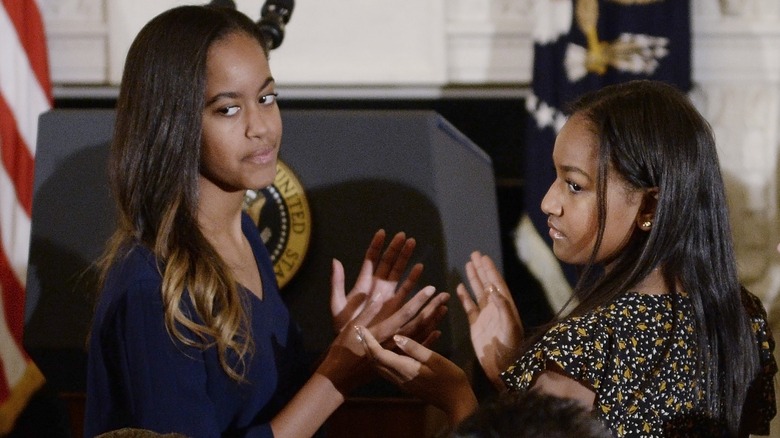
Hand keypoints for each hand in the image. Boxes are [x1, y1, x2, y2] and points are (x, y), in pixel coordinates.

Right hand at [317, 285, 449, 395]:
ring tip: (444, 308)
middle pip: (417, 324)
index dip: (418, 301)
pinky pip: (416, 351)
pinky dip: (428, 340)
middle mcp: (393, 343)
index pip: (404, 314)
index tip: (430, 288)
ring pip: (420, 336)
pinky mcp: (397, 360)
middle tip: (444, 296)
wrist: (341, 376)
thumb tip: (379, 295)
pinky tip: (438, 331)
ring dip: (433, 321)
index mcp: (381, 332)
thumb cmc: (343, 348)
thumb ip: (366, 312)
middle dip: (431, 309)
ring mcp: (397, 353)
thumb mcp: (348, 327)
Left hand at [330, 230, 423, 332]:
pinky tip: (419, 268)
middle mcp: (378, 286)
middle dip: (396, 248)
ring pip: (398, 272)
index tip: (382, 232)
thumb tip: (335, 260)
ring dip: (406, 258)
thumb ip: (337, 283)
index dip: (376, 245)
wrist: (354, 346)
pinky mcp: (396, 306)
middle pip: (388, 262)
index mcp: (363, 283)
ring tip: (413, 243)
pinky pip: (406, 289)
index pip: (371, 259)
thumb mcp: (337, 305)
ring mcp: (388, 295)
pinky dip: (412, 278)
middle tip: (404, 235)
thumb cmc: (344, 326)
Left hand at [357, 326, 477, 425]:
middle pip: (374, 362)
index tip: (361, 328)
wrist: (456, 401)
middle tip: (360, 330)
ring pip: (379, 367)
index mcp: (405, 369)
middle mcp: (399, 377)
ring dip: (372, 353)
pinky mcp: (406, 384)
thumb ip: (414, 348)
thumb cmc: (450, 378)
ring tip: (368, 338)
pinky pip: (387, 371)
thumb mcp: (435, 359)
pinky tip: (385, 350)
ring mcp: (402, 383)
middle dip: (365, 346)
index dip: (368, 341)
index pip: (379, 354)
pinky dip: (381, 359)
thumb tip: (396, 338)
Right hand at [457, 251, 523, 389]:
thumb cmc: (511, 349)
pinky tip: (459, 287)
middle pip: (487, 284)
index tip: (483, 257)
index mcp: (505, 307)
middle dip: (481, 269)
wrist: (503, 369)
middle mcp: (496, 309)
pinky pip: (469, 308)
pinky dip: (465, 297)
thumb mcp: (510, 328)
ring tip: (468, 265)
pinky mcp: (476, 326)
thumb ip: (504, 309)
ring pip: (478, 293)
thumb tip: (494, 290)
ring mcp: (485, 317)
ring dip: (473, 279)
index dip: (490, 270)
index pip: (496, 284)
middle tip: (474, 254)